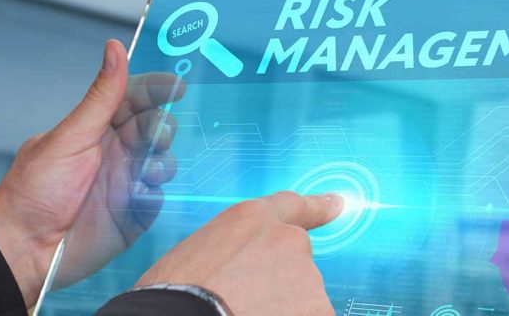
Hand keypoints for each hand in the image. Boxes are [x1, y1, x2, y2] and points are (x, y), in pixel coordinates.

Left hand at [0, 40, 182, 306]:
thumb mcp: (70, 137)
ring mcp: (124, 182)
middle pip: (153, 127)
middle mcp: (113, 153)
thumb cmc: (34, 191)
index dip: (155, 89)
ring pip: (162, 161)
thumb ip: (100, 97)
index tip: (175, 86)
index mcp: (94, 129)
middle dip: (162, 126)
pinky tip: (140, 196)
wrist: (26, 249)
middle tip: (157, 134)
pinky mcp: (134, 213)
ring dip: (163, 161)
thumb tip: (114, 49)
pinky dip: (156, 193)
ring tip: (149, 170)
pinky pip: (159, 196)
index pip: (132, 98)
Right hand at [135, 192, 343, 314]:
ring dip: (283, 313)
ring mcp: (307, 278)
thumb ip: (232, 254)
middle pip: (295, 268)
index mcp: (251, 220)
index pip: (292, 207)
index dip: (317, 206)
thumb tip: (236, 275)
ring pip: (303, 303)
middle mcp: (288, 240)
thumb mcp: (194, 256)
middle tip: (242, 307)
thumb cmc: (172, 296)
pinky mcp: (318, 311)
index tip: (337, 204)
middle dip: (278, 290)